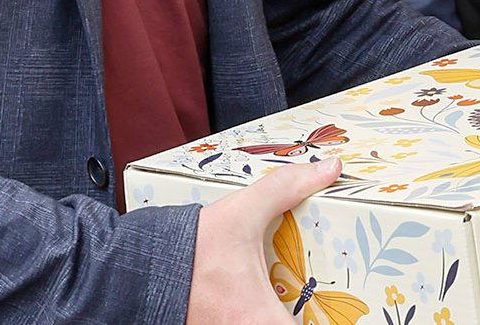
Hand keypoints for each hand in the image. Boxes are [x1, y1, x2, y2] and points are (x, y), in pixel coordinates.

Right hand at [188, 156, 339, 323]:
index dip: (330, 321)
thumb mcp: (242, 212)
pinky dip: (261, 315)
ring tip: (301, 298)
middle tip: (322, 298)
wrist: (140, 266)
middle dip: (306, 315)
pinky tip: (268, 296)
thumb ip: (287, 188)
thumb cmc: (189, 248)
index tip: (340, 307)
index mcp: (259, 318)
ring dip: (283, 314)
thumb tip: (328, 169)